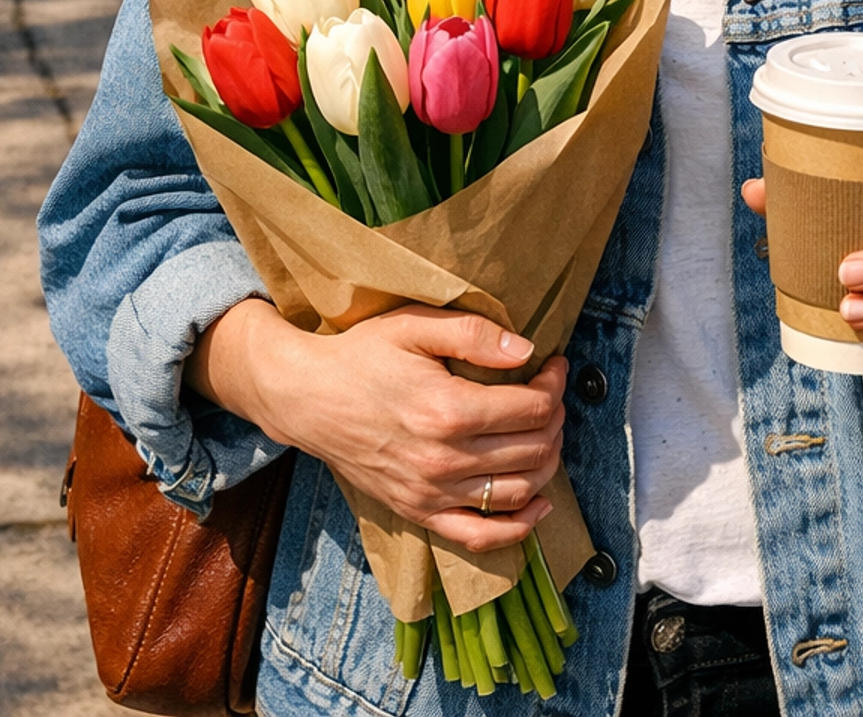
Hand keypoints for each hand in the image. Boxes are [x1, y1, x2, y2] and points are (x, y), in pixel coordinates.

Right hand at [189, 300, 566, 552]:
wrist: (308, 397)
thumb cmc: (361, 356)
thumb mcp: (414, 326)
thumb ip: (474, 334)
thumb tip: (528, 349)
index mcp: (448, 409)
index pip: (532, 408)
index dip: (554, 385)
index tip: (554, 364)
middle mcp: (443, 459)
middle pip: (532, 449)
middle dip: (555, 420)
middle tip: (551, 395)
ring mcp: (431, 493)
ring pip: (517, 492)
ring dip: (547, 464)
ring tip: (545, 433)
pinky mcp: (419, 512)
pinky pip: (479, 536)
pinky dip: (518, 529)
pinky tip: (538, 505)